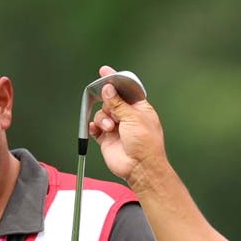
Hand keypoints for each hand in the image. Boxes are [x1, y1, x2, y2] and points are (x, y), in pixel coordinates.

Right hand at [87, 63, 165, 185]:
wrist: (140, 168)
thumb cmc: (146, 145)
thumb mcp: (133, 118)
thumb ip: (118, 102)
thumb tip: (108, 88)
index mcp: (139, 108)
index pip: (126, 89)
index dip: (115, 80)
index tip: (104, 71)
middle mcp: (127, 116)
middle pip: (111, 100)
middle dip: (108, 103)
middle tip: (110, 109)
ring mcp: (117, 127)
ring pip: (102, 113)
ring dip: (103, 118)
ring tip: (110, 127)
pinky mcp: (107, 138)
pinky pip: (95, 128)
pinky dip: (94, 127)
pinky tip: (96, 129)